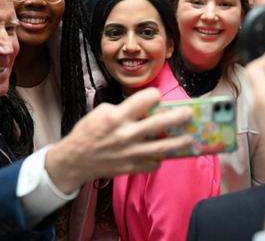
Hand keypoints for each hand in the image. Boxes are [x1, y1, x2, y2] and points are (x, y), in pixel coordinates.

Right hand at [45, 88, 192, 193]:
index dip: (154, 96)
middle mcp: (126, 134)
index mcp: (116, 116)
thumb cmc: (88, 132)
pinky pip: (154, 163)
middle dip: (178, 116)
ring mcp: (130, 153)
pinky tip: (160, 152)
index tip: (156, 97)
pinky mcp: (132, 168)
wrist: (75, 160)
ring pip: (163, 147)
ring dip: (179, 141)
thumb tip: (146, 108)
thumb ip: (124, 109)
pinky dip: (159, 157)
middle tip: (189, 113)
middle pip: (160, 123)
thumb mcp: (102, 112)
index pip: (145, 100)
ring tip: (189, 136)